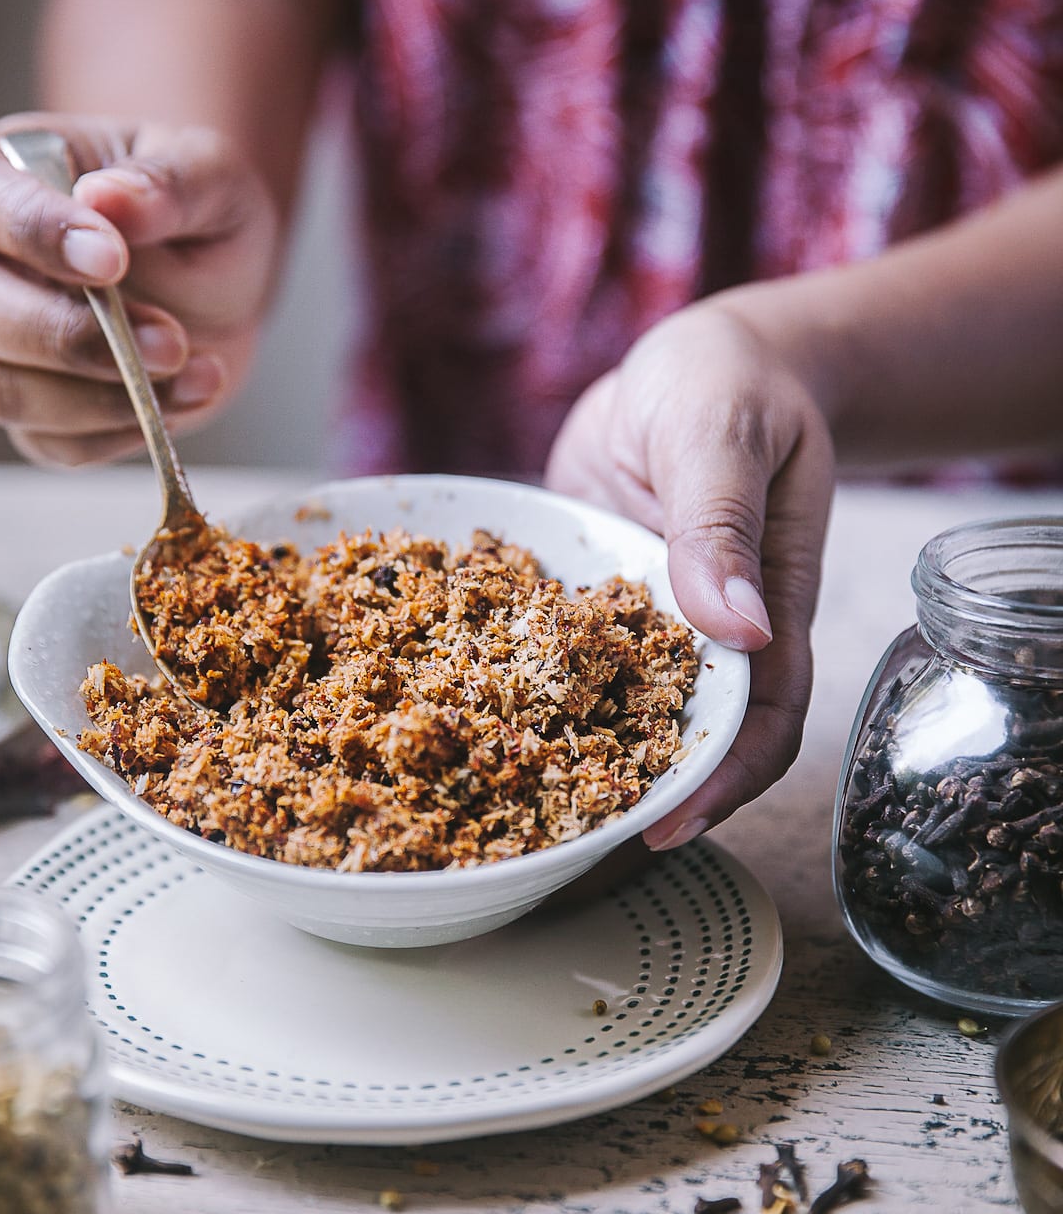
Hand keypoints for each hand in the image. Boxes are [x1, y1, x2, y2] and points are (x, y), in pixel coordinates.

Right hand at [0, 114, 279, 464]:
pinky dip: (121, 433)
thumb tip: (107, 197)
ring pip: (0, 390)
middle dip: (65, 335)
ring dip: (101, 396)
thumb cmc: (195, 208)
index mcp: (0, 174)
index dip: (30, 231)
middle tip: (168, 341)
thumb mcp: (208, 175)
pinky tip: (182, 399)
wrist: (221, 279)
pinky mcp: (32, 413)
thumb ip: (165, 183)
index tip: (112, 259)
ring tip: (194, 371)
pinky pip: (52, 442)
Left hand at [546, 299, 834, 849]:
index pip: (755, 723)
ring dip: (562, 758)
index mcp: (760, 611)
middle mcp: (696, 636)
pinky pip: (547, 656)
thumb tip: (734, 627)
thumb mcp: (722, 436)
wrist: (688, 363)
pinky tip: (452, 718)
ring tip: (493, 813)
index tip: (667, 827)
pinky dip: (510, 689)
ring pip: (606, 711)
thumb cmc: (730, 386)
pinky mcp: (578, 604)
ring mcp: (633, 626)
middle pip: (676, 740)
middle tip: (559, 850)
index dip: (719, 782)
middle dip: (629, 798)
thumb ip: (719, 524)